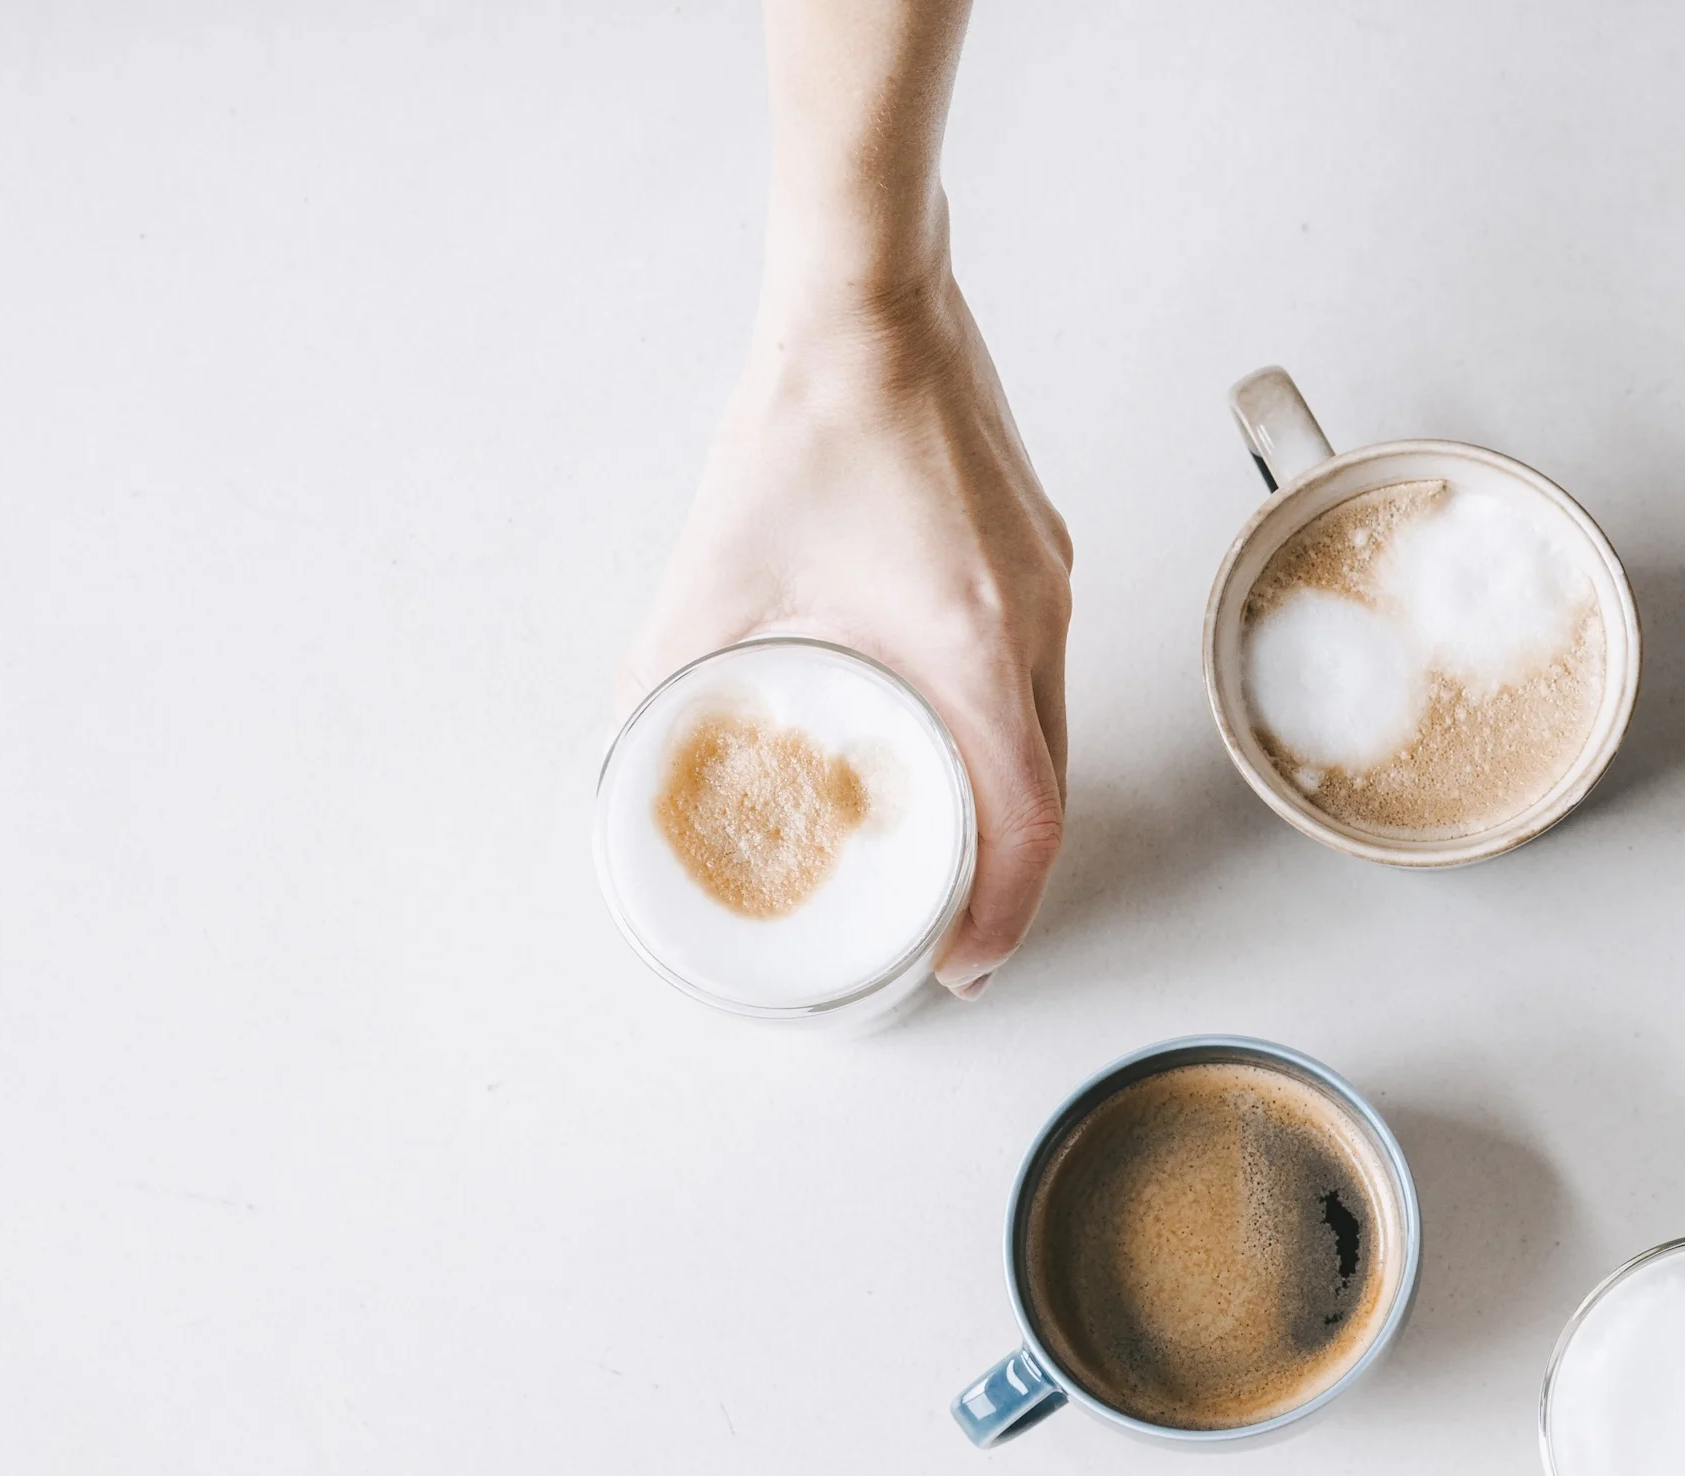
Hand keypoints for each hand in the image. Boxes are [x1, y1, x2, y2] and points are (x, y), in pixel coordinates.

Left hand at [636, 276, 1071, 995]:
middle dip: (1003, 875)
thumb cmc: (809, 424)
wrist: (870, 303)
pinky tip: (946, 726)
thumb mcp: (711, 574)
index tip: (965, 964)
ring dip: (1008, 798)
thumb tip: (631, 761)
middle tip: (947, 926)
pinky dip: (1009, 724)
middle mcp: (1037, 619)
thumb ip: (667, 678)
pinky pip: (1044, 668)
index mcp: (973, 644)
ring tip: (943, 839)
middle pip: (1049, 788)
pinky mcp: (1044, 550)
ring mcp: (1053, 580)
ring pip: (1052, 727)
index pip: (1026, 821)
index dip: (1002, 912)